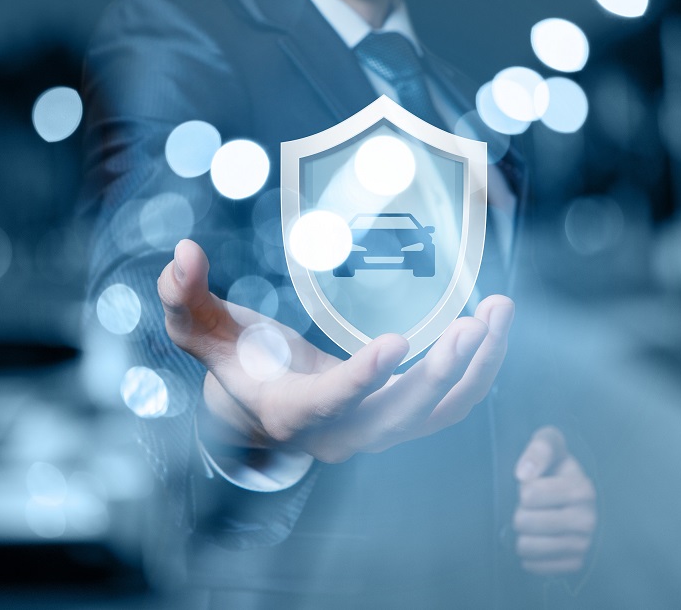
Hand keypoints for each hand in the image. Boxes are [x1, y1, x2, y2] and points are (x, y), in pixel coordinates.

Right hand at [158, 239, 513, 463]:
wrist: (265, 403)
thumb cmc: (238, 361)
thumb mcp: (201, 330)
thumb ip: (183, 295)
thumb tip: (183, 250)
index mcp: (291, 411)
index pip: (328, 403)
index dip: (361, 380)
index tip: (394, 343)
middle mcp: (341, 430)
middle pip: (400, 418)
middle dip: (442, 375)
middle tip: (473, 322)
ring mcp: (378, 428)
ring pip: (439, 414)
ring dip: (476, 370)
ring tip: (497, 312)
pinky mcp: (402, 415)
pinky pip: (451, 403)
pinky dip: (478, 369)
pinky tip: (491, 325)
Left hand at [513, 426, 596, 574]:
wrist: (572, 495)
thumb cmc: (555, 467)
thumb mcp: (549, 445)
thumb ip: (538, 449)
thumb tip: (523, 475)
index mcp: (582, 489)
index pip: (528, 495)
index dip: (522, 490)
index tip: (532, 486)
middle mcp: (587, 519)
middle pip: (524, 522)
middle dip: (518, 513)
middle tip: (529, 508)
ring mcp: (583, 544)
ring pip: (526, 547)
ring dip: (520, 535)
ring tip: (531, 525)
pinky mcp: (575, 563)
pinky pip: (535, 567)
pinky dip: (528, 556)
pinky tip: (536, 541)